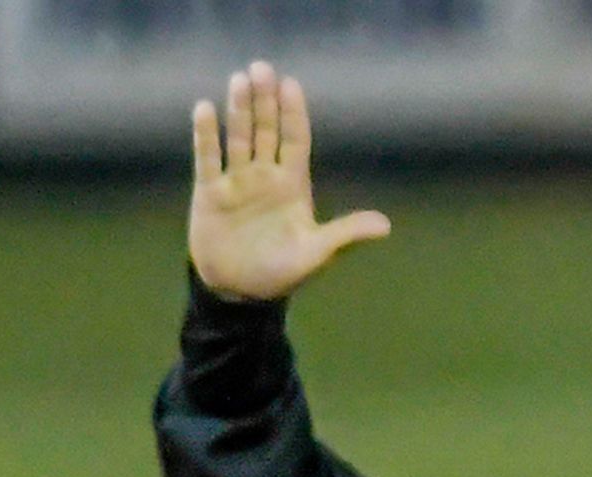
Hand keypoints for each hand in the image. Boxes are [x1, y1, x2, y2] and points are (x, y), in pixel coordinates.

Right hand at [188, 62, 388, 303]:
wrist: (241, 292)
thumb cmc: (281, 273)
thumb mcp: (317, 253)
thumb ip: (346, 235)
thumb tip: (386, 226)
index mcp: (293, 186)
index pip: (295, 140)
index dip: (293, 114)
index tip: (292, 85)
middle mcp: (265, 176)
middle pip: (265, 130)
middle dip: (265, 101)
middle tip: (262, 67)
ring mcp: (237, 181)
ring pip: (238, 137)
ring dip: (239, 110)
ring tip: (240, 80)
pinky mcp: (210, 191)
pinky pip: (208, 158)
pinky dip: (206, 135)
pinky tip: (205, 109)